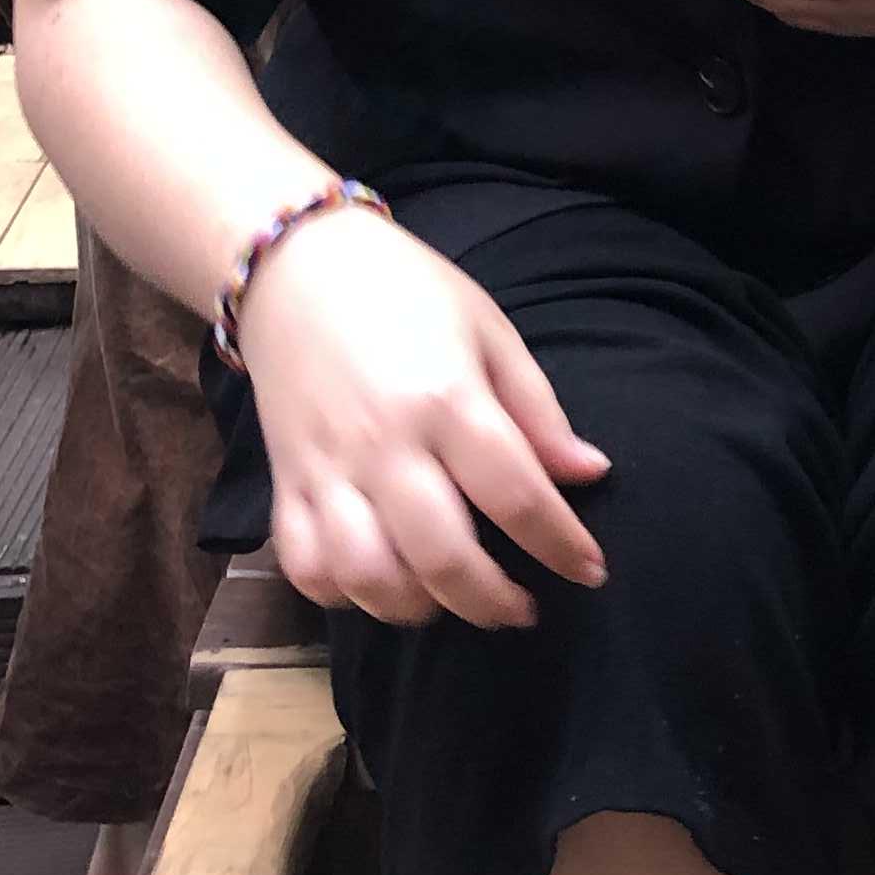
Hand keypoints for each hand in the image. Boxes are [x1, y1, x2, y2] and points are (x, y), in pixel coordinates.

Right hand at [237, 203, 611, 631]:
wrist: (296, 265)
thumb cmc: (407, 290)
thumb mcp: (488, 329)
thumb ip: (538, 410)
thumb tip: (590, 475)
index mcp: (447, 398)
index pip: (515, 495)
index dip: (561, 544)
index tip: (590, 571)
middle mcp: (385, 444)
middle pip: (443, 556)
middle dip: (493, 602)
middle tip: (523, 610)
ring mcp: (328, 470)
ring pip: (370, 576)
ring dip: (417, 609)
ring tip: (450, 601)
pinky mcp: (284, 484)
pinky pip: (307, 566)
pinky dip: (341, 594)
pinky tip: (376, 584)